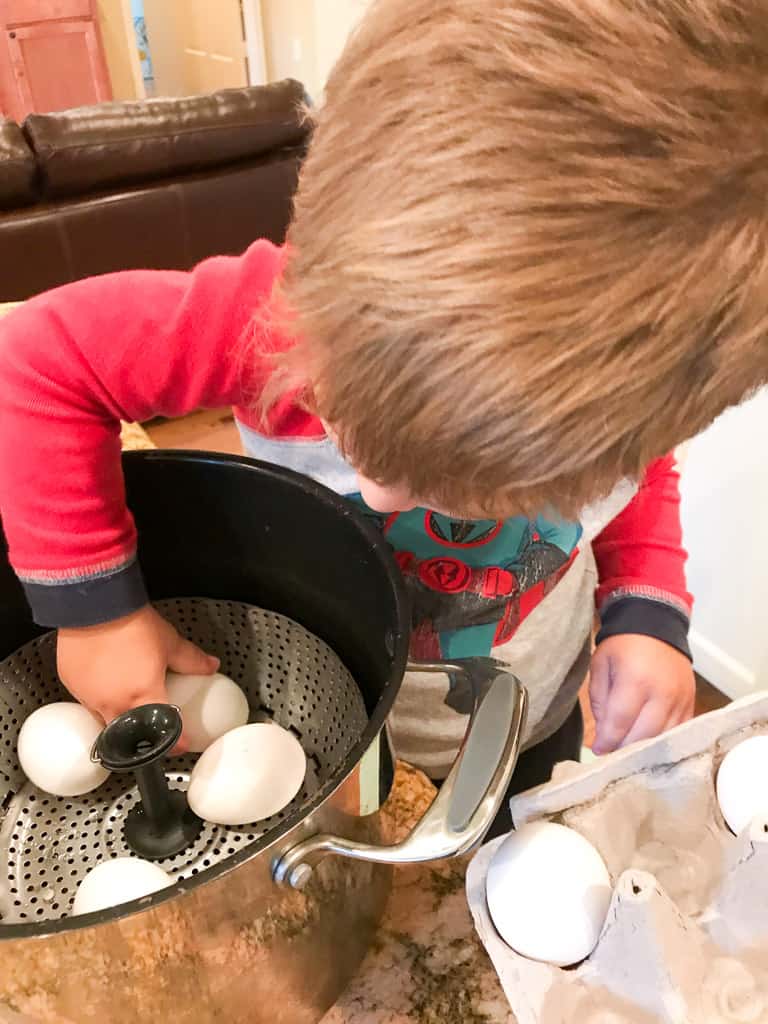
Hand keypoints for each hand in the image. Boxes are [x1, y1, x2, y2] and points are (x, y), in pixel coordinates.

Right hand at [57, 605, 218, 749]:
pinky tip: (107, 685)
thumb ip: (193, 660)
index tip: (179, 745)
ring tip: (130, 705)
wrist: (95, 605)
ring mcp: (89, 697)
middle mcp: (114, 704)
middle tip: (152, 729)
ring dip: (119, 719)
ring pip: (105, 720)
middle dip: (142, 737)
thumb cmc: (131, 623)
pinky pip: (87, 702)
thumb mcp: (170, 643)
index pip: (162, 733)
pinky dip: (100, 700)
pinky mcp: (71, 686)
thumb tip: (211, 666)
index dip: (173, 744)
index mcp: (143, 697)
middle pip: (128, 735)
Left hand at [589, 634, 694, 754]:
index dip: (607, 741)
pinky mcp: (691, 703)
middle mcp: (662, 694)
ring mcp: (680, 700)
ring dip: (643, 748)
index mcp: (636, 681)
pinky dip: (662, 741)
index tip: (598, 750)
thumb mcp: (601, 665)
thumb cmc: (622, 645)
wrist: (656, 624)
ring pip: (662, 738)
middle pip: (643, 736)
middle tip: (611, 752)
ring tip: (628, 749)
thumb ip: (599, 700)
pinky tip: (648, 742)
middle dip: (624, 748)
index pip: (620, 722)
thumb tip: (603, 732)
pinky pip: (678, 732)